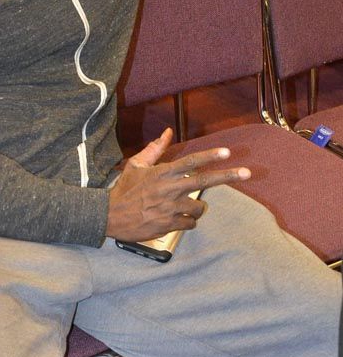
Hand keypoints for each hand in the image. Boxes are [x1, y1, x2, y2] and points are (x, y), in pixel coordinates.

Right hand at [106, 128, 250, 241]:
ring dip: (196, 208)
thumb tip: (168, 132)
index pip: (190, 162)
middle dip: (228, 176)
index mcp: (162, 173)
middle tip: (247, 172)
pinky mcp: (168, 224)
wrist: (109, 216)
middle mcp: (168, 189)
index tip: (227, 152)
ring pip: (199, 208)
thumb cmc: (124, 189)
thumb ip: (154, 149)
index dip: (210, 156)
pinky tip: (174, 219)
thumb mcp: (136, 165)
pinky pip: (189, 223)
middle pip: (204, 181)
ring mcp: (169, 208)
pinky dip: (186, 221)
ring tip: (183, 207)